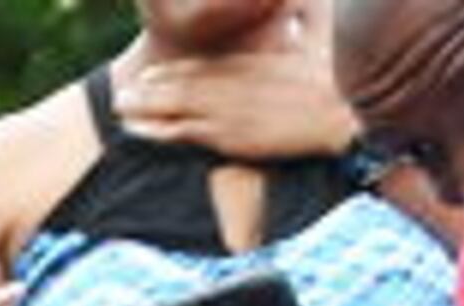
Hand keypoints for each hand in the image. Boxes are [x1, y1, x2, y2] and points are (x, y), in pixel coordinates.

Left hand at [113, 45, 356, 161]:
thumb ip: (301, 23)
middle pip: (182, 84)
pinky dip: (155, 131)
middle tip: (122, 90)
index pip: (205, 65)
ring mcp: (226, 109)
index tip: (151, 72)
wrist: (344, 111)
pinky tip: (134, 131)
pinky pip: (181, 133)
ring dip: (143, 108)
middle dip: (149, 88)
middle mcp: (232, 83)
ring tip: (119, 108)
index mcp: (252, 62)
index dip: (173, 70)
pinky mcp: (226, 135)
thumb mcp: (317, 38)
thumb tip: (297, 9)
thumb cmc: (339, 79)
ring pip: (174, 107)